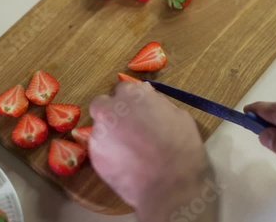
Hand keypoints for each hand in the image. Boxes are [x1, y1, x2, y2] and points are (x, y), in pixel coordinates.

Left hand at [89, 82, 217, 221]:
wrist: (171, 186)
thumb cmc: (181, 147)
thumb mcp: (178, 115)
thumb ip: (156, 102)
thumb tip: (147, 95)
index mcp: (131, 94)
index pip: (123, 90)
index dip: (131, 102)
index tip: (138, 112)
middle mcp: (110, 109)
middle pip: (103, 104)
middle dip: (112, 113)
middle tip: (127, 129)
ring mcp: (99, 133)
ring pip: (100, 129)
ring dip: (111, 135)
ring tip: (130, 152)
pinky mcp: (94, 156)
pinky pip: (100, 149)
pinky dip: (109, 154)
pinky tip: (126, 165)